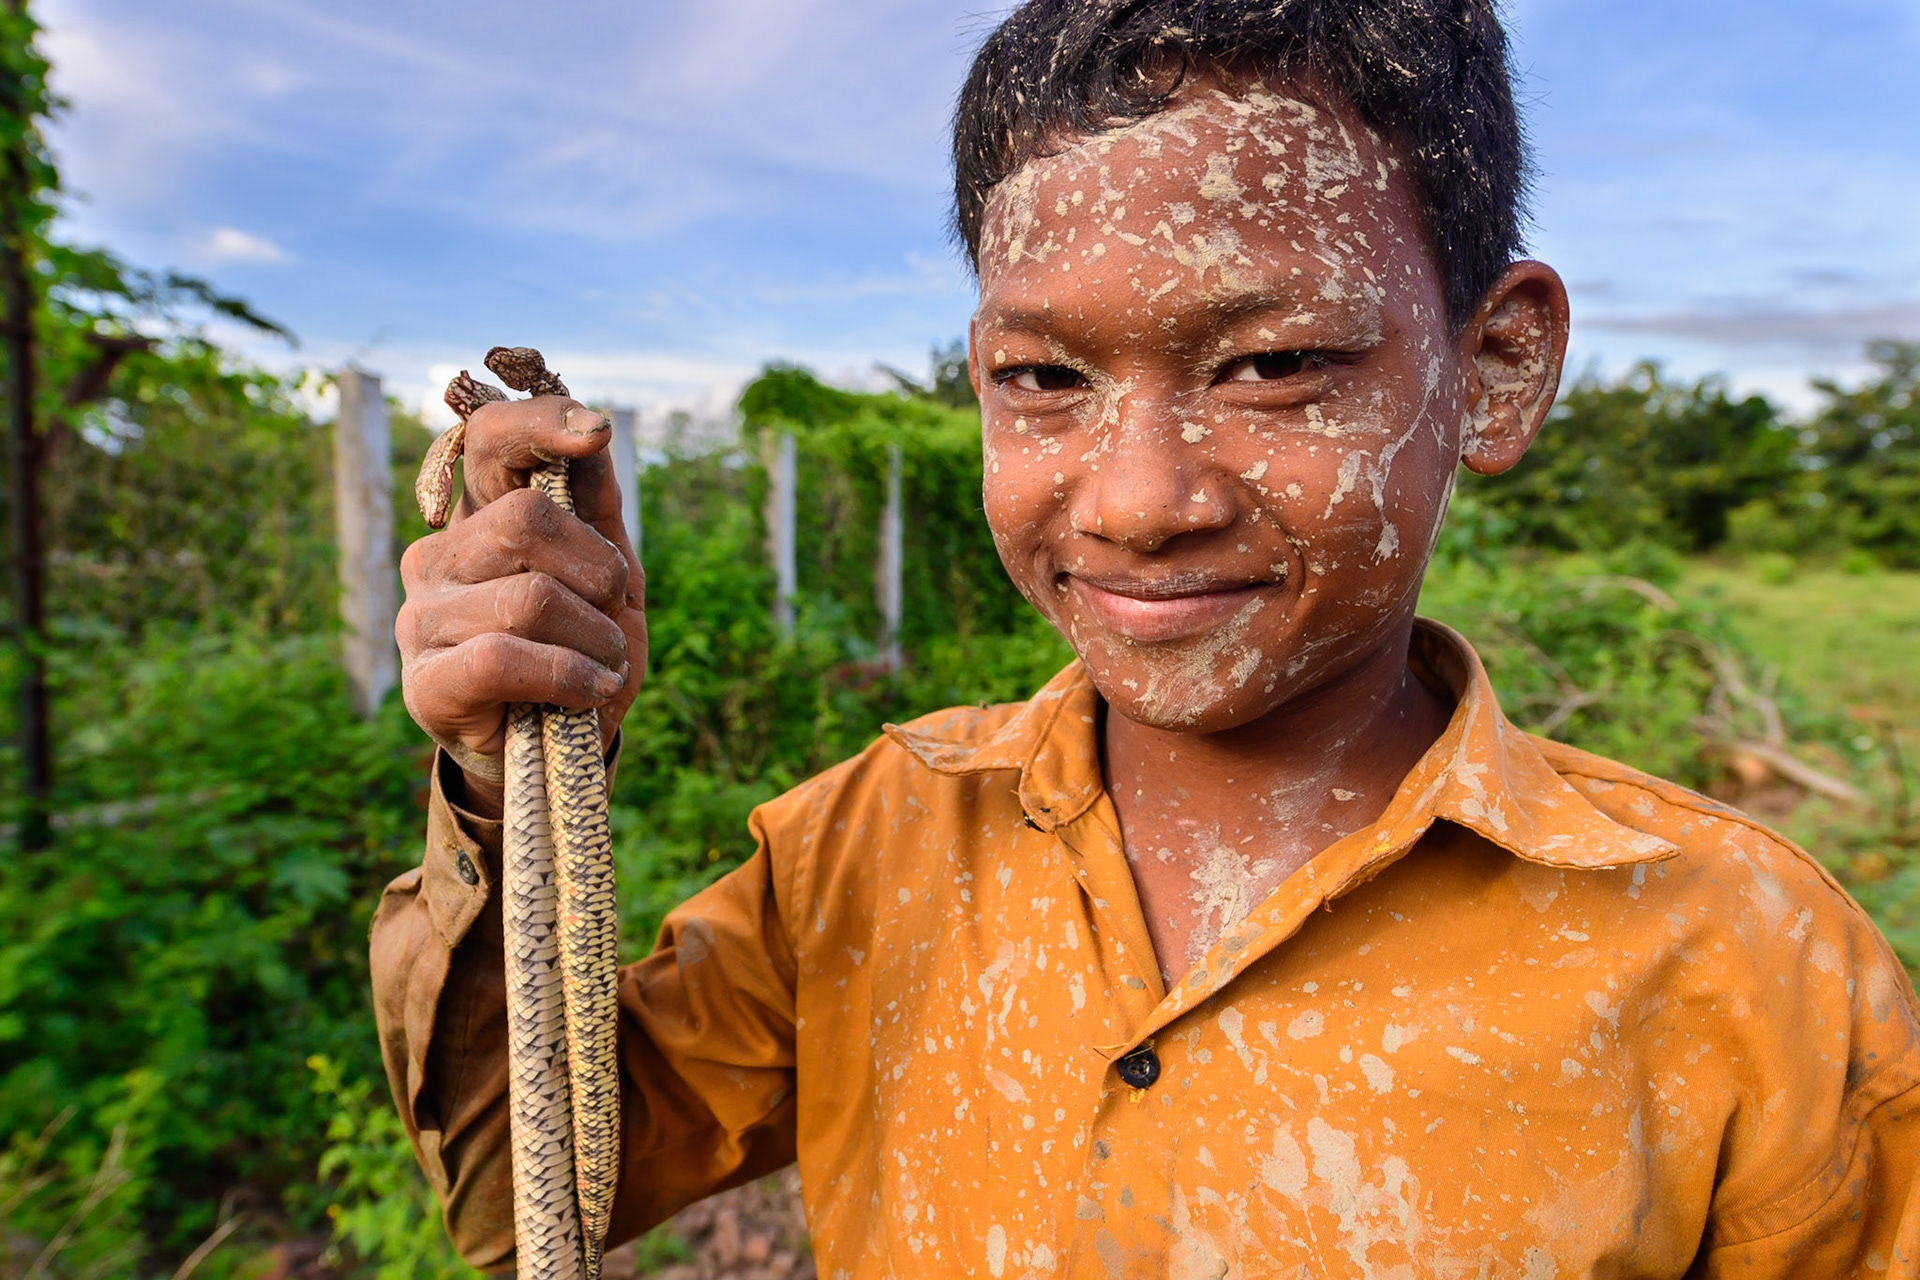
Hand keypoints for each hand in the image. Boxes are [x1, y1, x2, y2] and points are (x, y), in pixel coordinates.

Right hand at [397, 394, 645, 816]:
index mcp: (478, 519)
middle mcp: (438, 556)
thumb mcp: (607, 574)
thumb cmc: (581, 648)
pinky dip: (570, 673)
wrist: (562, 748)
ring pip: (529, 596)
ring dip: (596, 637)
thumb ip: (595, 505)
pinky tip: (593, 690)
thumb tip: (590, 431)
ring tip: (605, 664)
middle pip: (526, 519)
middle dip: (597, 571)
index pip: (489, 443)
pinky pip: (505, 656)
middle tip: (610, 614)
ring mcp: (422, 618)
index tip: (592, 430)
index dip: (537, 426)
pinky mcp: (425, 681)